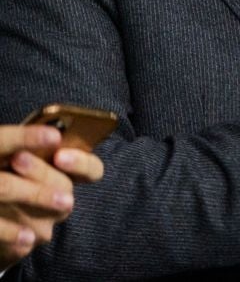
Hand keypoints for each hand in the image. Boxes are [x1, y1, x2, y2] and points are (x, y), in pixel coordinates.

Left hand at [0, 125, 103, 269]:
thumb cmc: (13, 165)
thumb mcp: (26, 149)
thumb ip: (39, 142)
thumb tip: (48, 132)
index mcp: (70, 170)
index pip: (93, 170)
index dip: (82, 163)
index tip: (60, 155)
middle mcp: (64, 198)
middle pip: (65, 188)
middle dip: (40, 172)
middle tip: (18, 158)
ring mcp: (47, 222)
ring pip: (44, 215)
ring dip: (21, 197)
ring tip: (1, 181)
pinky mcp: (27, 244)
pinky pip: (21, 239)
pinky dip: (8, 225)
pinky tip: (0, 211)